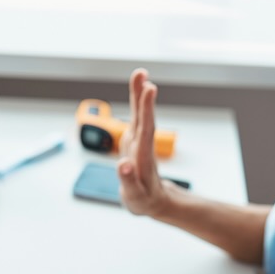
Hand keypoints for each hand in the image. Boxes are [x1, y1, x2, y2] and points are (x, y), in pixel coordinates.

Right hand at [117, 68, 170, 217]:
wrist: (151, 199)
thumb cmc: (142, 200)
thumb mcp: (135, 197)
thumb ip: (129, 181)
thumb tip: (124, 164)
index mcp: (142, 157)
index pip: (145, 130)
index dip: (146, 110)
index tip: (149, 89)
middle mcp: (142, 146)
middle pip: (143, 118)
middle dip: (142, 96)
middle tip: (141, 73)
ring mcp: (138, 142)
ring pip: (140, 115)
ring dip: (139, 95)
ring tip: (140, 74)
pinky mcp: (134, 141)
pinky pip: (135, 118)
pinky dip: (136, 102)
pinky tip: (138, 89)